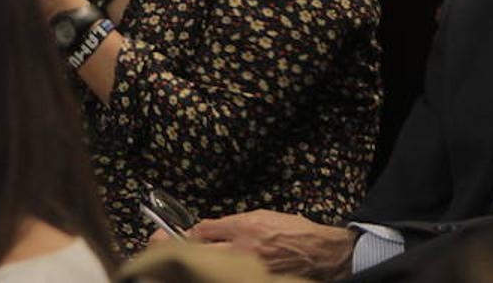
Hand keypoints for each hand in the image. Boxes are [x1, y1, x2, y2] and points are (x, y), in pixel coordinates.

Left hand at [188, 210, 357, 279]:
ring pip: (210, 267)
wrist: (321, 254)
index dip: (188, 233)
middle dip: (181, 250)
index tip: (179, 235)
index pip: (203, 230)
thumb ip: (234, 223)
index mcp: (246, 228)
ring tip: (193, 263)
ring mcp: (248, 269)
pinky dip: (219, 274)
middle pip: (199, 251)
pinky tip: (218, 271)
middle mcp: (244, 249)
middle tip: (171, 247)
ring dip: (199, 265)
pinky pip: (227, 277)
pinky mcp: (256, 279)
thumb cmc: (296, 232)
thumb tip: (210, 229)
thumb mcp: (264, 216)